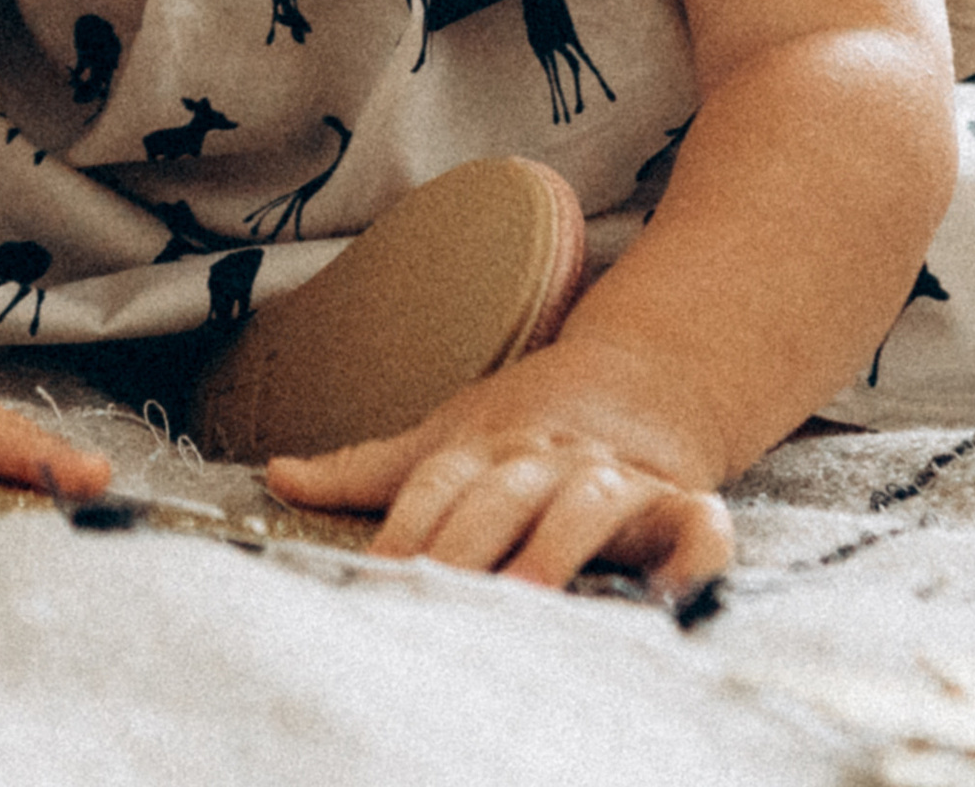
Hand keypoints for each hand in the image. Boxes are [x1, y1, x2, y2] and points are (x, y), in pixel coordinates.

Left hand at [264, 342, 732, 597]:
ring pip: (588, 499)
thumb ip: (367, 469)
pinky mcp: (681, 499)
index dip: (408, 524)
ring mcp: (617, 474)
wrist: (644, 378)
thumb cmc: (527, 426)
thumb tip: (275, 475)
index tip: (377, 575)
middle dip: (470, 543)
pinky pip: (699, 525)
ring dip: (559, 543)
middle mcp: (548, 454)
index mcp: (488, 443)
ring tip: (530, 596)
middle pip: (503, 492)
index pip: (441, 480)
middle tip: (440, 592)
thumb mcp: (448, 438)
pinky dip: (693, 554)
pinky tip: (670, 592)